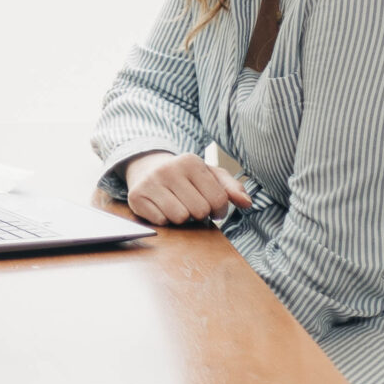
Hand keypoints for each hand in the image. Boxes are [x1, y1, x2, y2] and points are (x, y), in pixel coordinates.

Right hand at [122, 151, 251, 226]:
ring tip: (178, 205)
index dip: (219, 210)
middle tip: (192, 205)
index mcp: (191, 161)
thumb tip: (247, 203)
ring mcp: (151, 182)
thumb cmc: (184, 175)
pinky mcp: (136, 196)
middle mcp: (169, 169)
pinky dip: (164, 219)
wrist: (146, 166)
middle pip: (199, 211)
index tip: (212, 206)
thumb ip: (231, 187)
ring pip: (179, 218)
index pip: (217, 199)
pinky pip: (161, 221)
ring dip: (182, 218)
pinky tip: (162, 207)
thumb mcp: (209, 174)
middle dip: (199, 213)